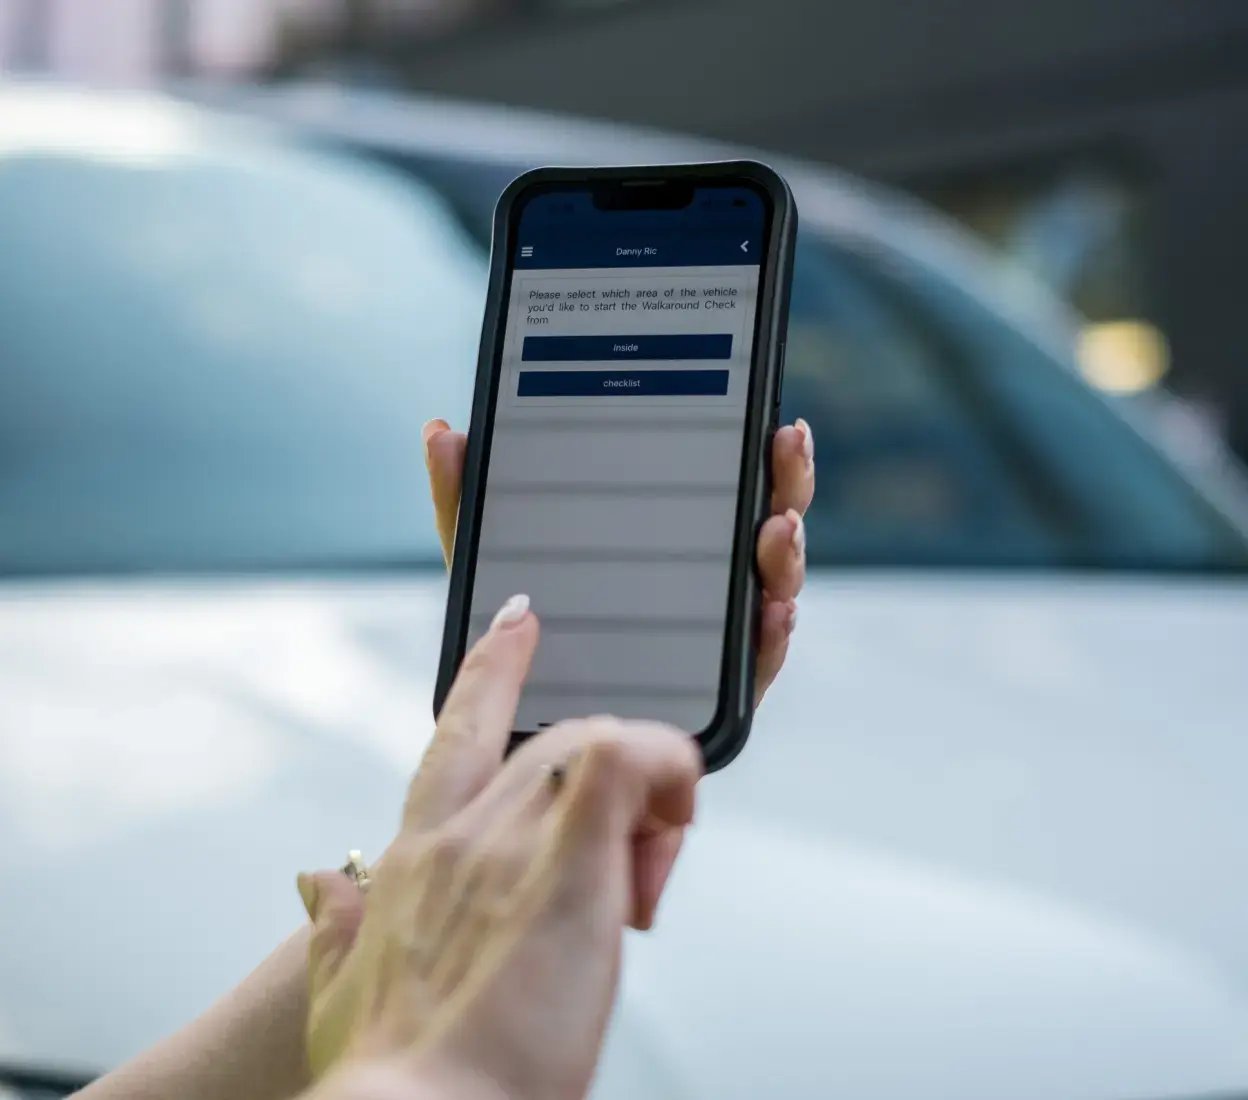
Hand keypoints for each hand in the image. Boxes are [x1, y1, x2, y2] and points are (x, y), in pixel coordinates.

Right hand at [297, 597, 700, 1096]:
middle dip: (600, 766)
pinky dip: (666, 770)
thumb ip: (330, 929)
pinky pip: (627, 758)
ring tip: (648, 869)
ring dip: (640, 790)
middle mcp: (463, 832)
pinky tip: (673, 820)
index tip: (518, 623)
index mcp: (417, 858)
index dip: (490, 671)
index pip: (456, 736)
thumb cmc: (391, 1071)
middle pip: (548, 738)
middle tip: (634, 842)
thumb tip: (313, 884)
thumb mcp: (338, 990)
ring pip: (592, 740)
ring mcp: (512, 836)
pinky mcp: (569, 858)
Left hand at [422, 415, 814, 701]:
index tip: (765, 417)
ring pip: (768, 588)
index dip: (751, 451)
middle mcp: (698, 582)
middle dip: (782, 482)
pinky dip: (770, 638)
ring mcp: (711, 636)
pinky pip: (752, 666)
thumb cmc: (511, 638)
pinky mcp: (711, 695)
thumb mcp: (490, 564)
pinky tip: (772, 611)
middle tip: (786, 444)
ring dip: (784, 556)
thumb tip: (441, 430)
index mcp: (660, 538)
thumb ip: (468, 501)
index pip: (719, 484)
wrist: (513, 737)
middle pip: (757, 525)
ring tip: (777, 527)